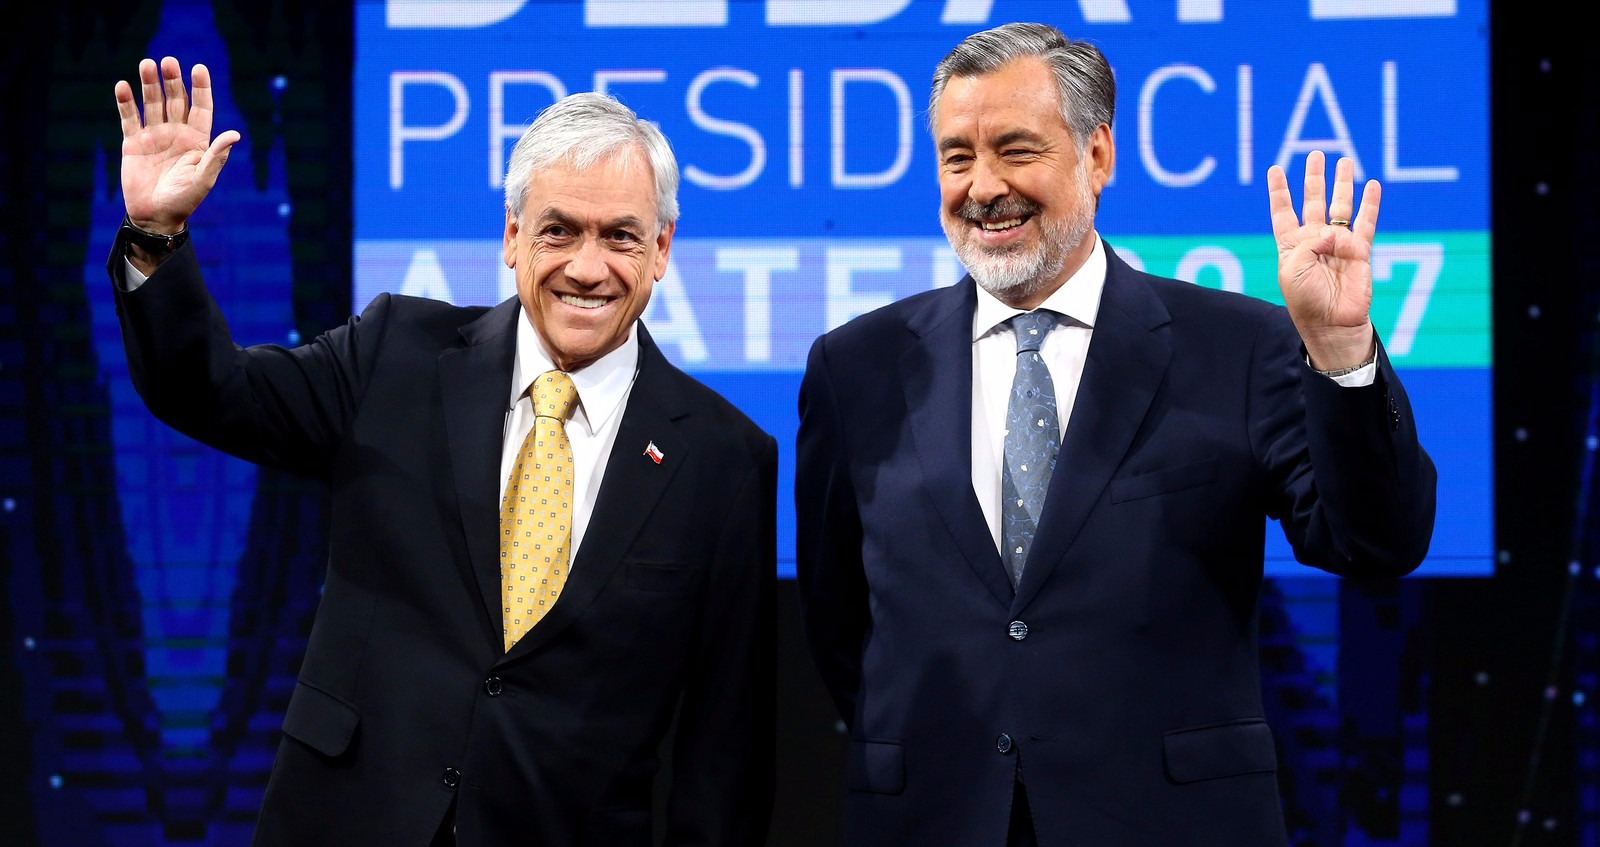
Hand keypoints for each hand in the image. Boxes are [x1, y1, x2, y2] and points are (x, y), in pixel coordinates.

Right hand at [115, 56, 239, 232]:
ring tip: (146, 64)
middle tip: (169, 62)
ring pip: (152, 104)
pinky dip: (126, 102)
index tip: (198, 68)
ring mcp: (154, 136)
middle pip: (175, 100)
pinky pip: (129, 118)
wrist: (155, 216)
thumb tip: (235, 134)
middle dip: (173, 81)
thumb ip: (216, 156)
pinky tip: (123, 86)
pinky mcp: (133, 142)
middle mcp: (177, 133)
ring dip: (149, 84)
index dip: (200, 88)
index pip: (201, 108)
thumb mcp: (203, 179)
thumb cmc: (184, 200)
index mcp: (198, 140)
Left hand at [1266, 150, 1379, 370]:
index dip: (1279, 191)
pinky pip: (1365, 222)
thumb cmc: (1306, 299)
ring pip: (1340, 206)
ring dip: (1342, 184)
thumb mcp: (1293, 269)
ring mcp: (1338, 243)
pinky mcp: (1359, 250)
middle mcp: (1314, 240)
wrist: (1331, 322)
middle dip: (1314, 178)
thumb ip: (1308, 244)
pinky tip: (1372, 186)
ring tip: (1344, 161)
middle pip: (1314, 201)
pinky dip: (1370, 204)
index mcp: (1291, 245)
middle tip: (1316, 154)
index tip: (1275, 169)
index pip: (1283, 212)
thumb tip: (1334, 231)